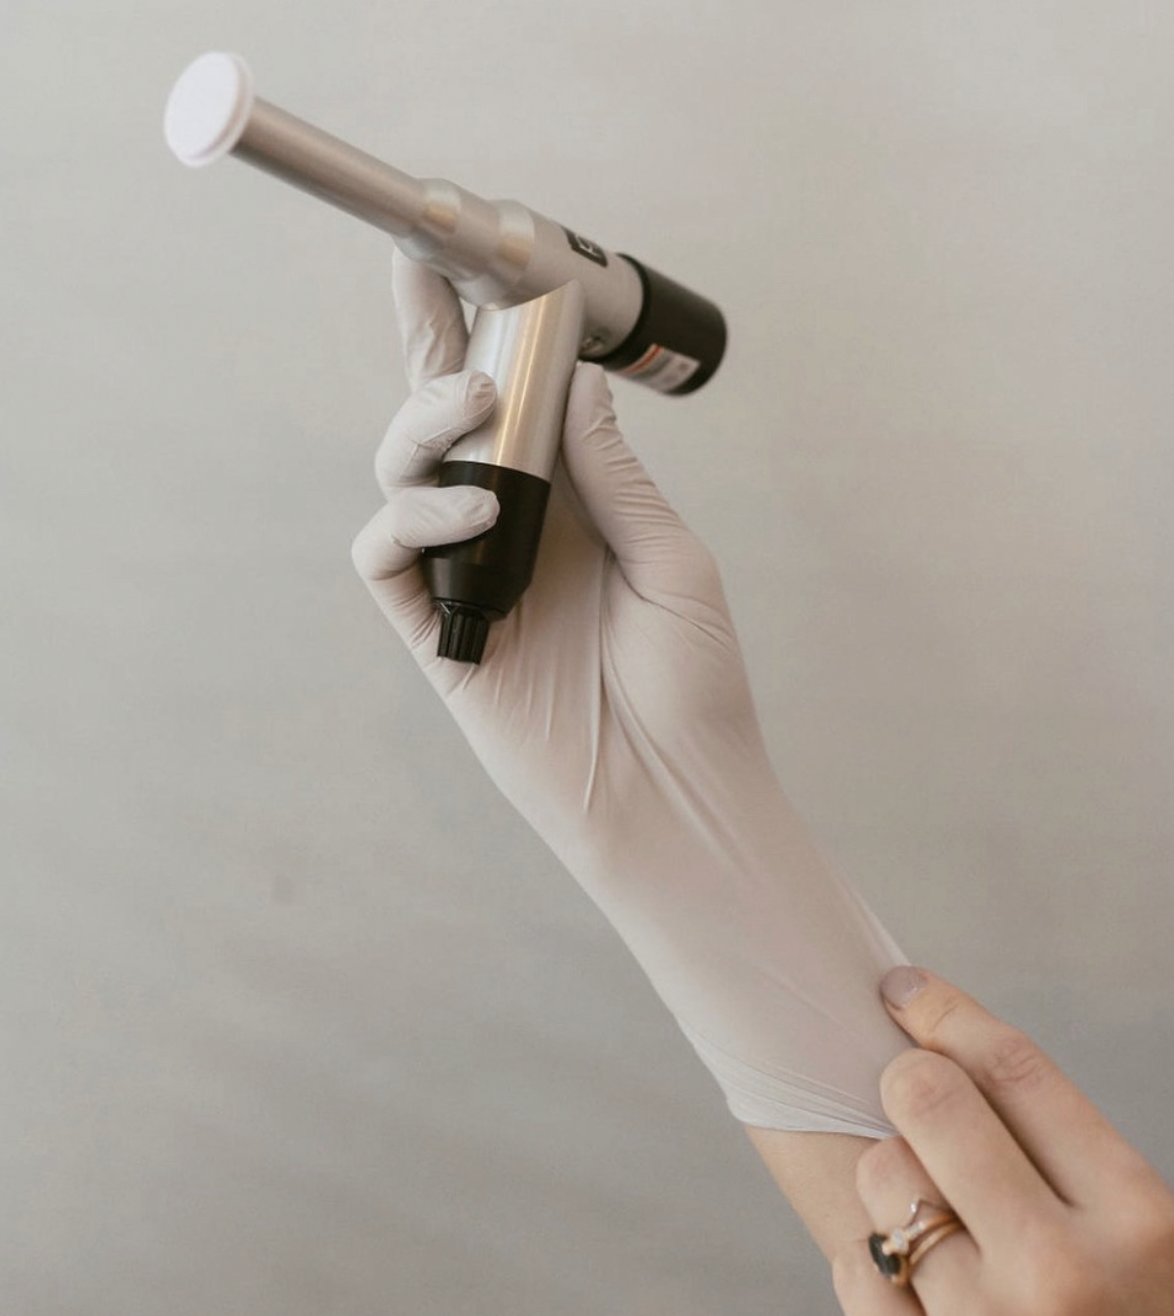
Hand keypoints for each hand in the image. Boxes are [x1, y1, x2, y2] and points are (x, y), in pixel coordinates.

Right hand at [350, 250, 911, 1135]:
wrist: (675, 792)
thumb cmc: (694, 684)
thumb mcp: (673, 562)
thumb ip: (614, 477)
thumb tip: (573, 382)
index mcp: (572, 506)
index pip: (514, 405)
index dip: (480, 337)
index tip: (460, 263)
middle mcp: (513, 532)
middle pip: (442, 423)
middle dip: (428, 356)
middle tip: (450, 317)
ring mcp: (469, 580)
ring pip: (401, 476)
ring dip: (425, 432)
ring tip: (475, 421)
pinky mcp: (438, 635)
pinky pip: (386, 558)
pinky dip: (411, 520)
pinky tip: (475, 516)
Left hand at [832, 967, 1173, 1314]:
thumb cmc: (1130, 1314)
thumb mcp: (1144, 1243)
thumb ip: (1064, 1162)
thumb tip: (941, 1046)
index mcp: (1140, 1220)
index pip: (1015, 1068)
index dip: (946, 1009)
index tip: (904, 987)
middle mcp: (1066, 1273)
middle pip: (928, 1099)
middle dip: (909, 1081)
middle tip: (911, 1091)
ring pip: (884, 1175)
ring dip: (893, 1180)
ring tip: (934, 1211)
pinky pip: (856, 1265)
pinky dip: (869, 1255)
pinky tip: (910, 1273)